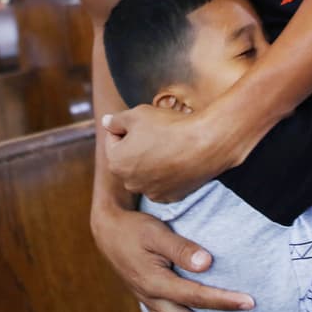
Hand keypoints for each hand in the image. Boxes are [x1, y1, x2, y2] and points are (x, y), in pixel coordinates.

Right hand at [91, 202, 251, 311]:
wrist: (108, 232)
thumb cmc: (135, 229)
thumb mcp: (156, 232)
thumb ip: (181, 248)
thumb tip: (207, 262)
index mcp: (156, 282)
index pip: (195, 297)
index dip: (223, 301)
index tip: (249, 303)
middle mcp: (153, 300)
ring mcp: (151, 306)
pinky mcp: (151, 306)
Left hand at [102, 107, 228, 201]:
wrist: (205, 143)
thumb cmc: (169, 126)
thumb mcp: (137, 114)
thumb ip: (116, 120)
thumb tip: (106, 122)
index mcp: (116, 161)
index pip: (114, 138)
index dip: (129, 126)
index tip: (147, 123)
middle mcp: (129, 182)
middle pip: (129, 158)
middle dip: (138, 146)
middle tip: (159, 133)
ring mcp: (150, 192)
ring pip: (145, 171)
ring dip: (152, 160)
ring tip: (170, 146)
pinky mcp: (170, 197)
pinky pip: (163, 182)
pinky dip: (167, 173)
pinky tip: (178, 160)